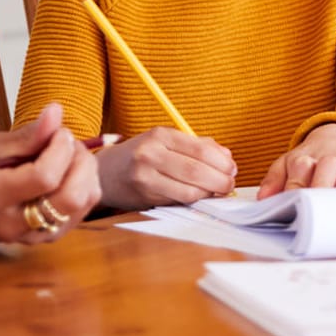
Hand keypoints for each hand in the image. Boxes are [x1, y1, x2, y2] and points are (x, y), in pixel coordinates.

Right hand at [0, 102, 100, 244]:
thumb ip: (25, 136)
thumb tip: (55, 111)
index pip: (44, 178)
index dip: (60, 148)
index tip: (56, 132)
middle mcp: (14, 225)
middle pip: (72, 196)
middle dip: (79, 160)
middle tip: (65, 142)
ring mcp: (35, 235)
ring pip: (85, 200)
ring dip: (85, 170)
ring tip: (66, 154)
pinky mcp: (51, 236)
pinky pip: (87, 207)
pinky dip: (86, 182)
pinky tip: (67, 171)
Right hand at [95, 127, 236, 209]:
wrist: (104, 173)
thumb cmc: (141, 155)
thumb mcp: (167, 142)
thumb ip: (199, 146)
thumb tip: (227, 157)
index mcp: (160, 135)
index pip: (201, 149)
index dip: (222, 162)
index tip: (232, 168)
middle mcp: (151, 154)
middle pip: (197, 171)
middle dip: (221, 180)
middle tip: (230, 184)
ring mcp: (145, 177)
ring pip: (189, 190)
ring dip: (210, 193)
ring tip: (217, 191)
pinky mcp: (144, 196)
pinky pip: (177, 201)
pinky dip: (194, 200)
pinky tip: (200, 196)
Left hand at [257, 123, 335, 197]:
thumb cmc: (312, 158)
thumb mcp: (287, 163)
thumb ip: (274, 179)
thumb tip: (263, 199)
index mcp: (307, 160)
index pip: (299, 171)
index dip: (296, 187)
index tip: (295, 203)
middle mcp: (332, 162)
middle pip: (329, 167)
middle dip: (325, 185)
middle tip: (323, 206)